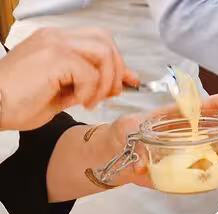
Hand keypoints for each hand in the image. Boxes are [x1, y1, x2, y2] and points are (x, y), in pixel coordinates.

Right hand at [0, 27, 136, 130]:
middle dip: (117, 69)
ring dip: (105, 80)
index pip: (98, 41)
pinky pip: (90, 71)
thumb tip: (117, 85)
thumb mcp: (63, 93)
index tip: (129, 82)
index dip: (118, 61)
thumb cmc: (20, 103)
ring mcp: (54, 43)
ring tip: (92, 100)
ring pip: (103, 52)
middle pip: (105, 40)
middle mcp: (55, 37)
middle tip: (111, 94)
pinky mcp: (53, 56)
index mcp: (56, 42)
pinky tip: (79, 101)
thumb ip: (89, 84)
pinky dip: (91, 89)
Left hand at [109, 91, 217, 185]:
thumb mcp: (126, 130)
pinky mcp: (188, 170)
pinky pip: (210, 171)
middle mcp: (192, 133)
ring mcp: (192, 152)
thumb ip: (134, 141)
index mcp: (181, 116)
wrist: (115, 156)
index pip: (210, 106)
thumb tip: (140, 162)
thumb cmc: (123, 134)